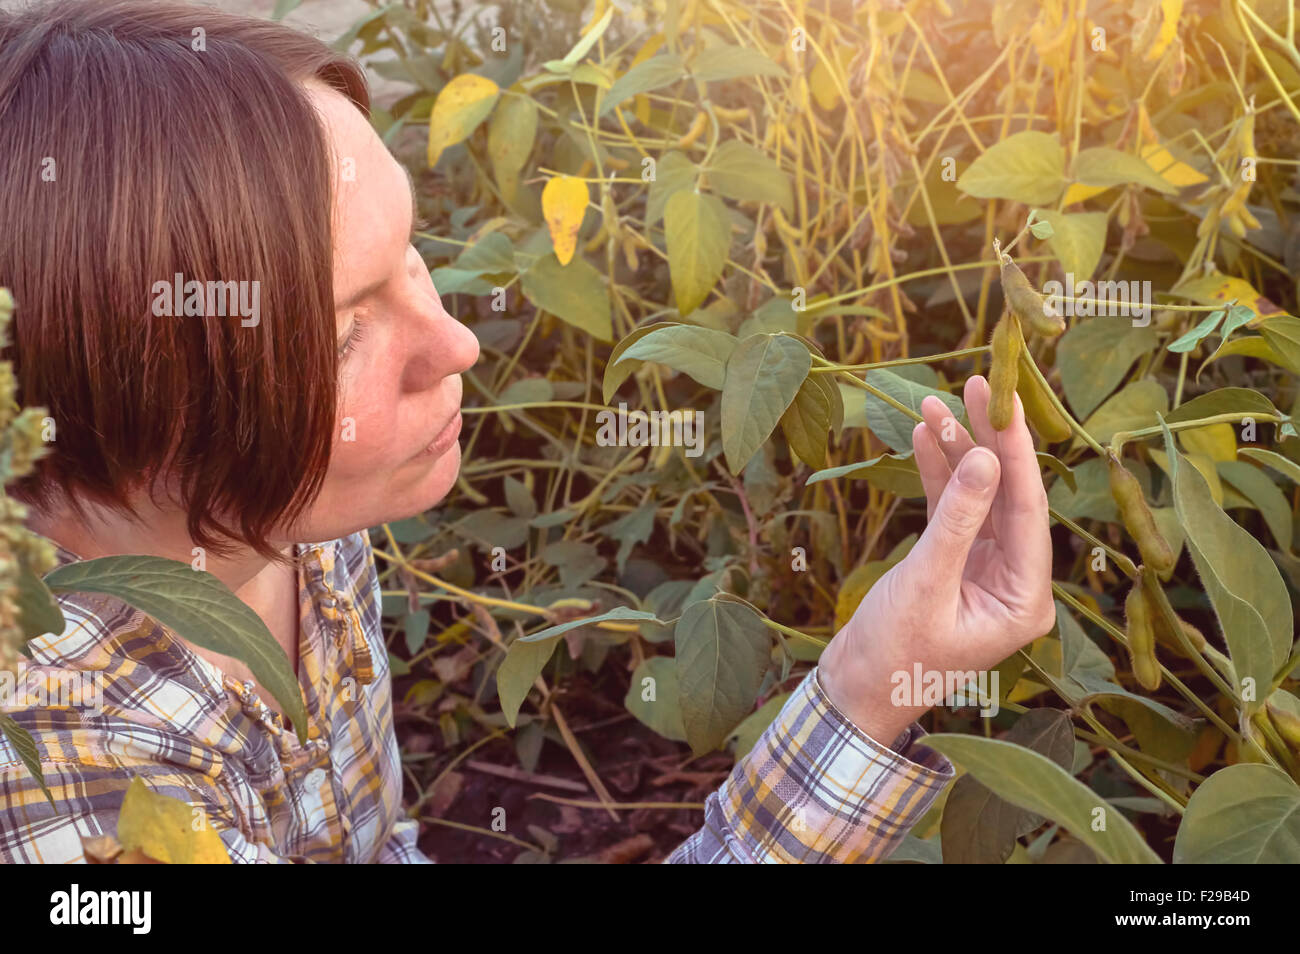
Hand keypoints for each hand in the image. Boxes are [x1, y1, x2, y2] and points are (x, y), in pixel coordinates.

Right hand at [818, 374, 1055, 743]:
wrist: (856, 688)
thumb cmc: (894, 653)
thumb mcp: (925, 583)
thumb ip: (956, 519)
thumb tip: (985, 457)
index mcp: (1026, 599)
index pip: (1028, 510)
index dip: (1014, 452)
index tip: (1003, 402)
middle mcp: (1015, 581)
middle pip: (1008, 495)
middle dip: (988, 441)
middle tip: (976, 384)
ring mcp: (986, 570)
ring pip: (979, 495)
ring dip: (958, 451)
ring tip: (936, 404)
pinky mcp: (955, 562)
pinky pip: (952, 508)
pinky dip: (938, 474)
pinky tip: (926, 436)